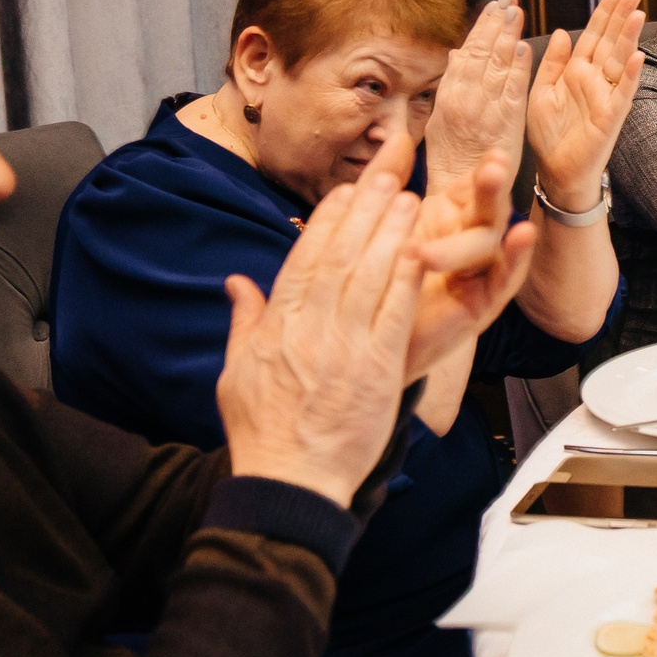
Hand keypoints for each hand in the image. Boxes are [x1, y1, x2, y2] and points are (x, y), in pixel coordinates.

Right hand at [216, 142, 427, 507]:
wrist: (289, 480)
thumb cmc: (264, 431)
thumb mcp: (235, 372)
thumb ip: (243, 321)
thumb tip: (236, 282)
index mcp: (277, 325)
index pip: (303, 259)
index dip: (327, 221)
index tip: (344, 193)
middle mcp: (309, 328)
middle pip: (339, 255)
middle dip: (364, 211)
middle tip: (386, 175)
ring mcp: (344, 346)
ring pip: (369, 275)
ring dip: (390, 233)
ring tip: (410, 199)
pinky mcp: (376, 368)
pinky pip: (394, 312)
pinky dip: (406, 278)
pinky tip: (420, 250)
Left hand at [394, 138, 539, 380]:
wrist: (364, 339)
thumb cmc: (377, 277)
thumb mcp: (378, 222)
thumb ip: (388, 179)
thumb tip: (401, 137)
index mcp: (449, 217)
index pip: (473, 187)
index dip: (483, 171)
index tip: (492, 154)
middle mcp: (469, 240)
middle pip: (488, 208)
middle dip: (491, 187)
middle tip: (493, 167)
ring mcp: (478, 272)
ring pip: (490, 242)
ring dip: (488, 224)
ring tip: (473, 207)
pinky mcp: (480, 304)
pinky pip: (504, 279)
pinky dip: (516, 258)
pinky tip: (523, 236)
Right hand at [426, 0, 529, 182]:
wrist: (460, 192)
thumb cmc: (451, 158)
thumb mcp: (441, 118)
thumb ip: (453, 84)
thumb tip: (458, 54)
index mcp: (449, 95)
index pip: (467, 52)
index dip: (481, 28)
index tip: (493, 7)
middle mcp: (465, 98)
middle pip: (481, 52)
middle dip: (495, 24)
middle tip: (508, 0)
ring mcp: (485, 108)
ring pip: (496, 64)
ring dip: (507, 36)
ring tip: (516, 12)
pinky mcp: (505, 122)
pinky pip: (512, 89)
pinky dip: (517, 67)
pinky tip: (524, 48)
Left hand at [528, 0, 645, 201]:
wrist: (555, 170)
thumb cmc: (549, 134)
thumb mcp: (540, 91)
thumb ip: (552, 62)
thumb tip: (564, 31)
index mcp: (576, 71)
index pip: (593, 36)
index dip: (604, 14)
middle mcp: (594, 80)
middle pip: (610, 42)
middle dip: (620, 17)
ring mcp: (606, 97)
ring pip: (620, 61)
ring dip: (629, 38)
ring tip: (637, 14)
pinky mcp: (611, 116)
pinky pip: (623, 93)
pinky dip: (631, 75)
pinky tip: (637, 57)